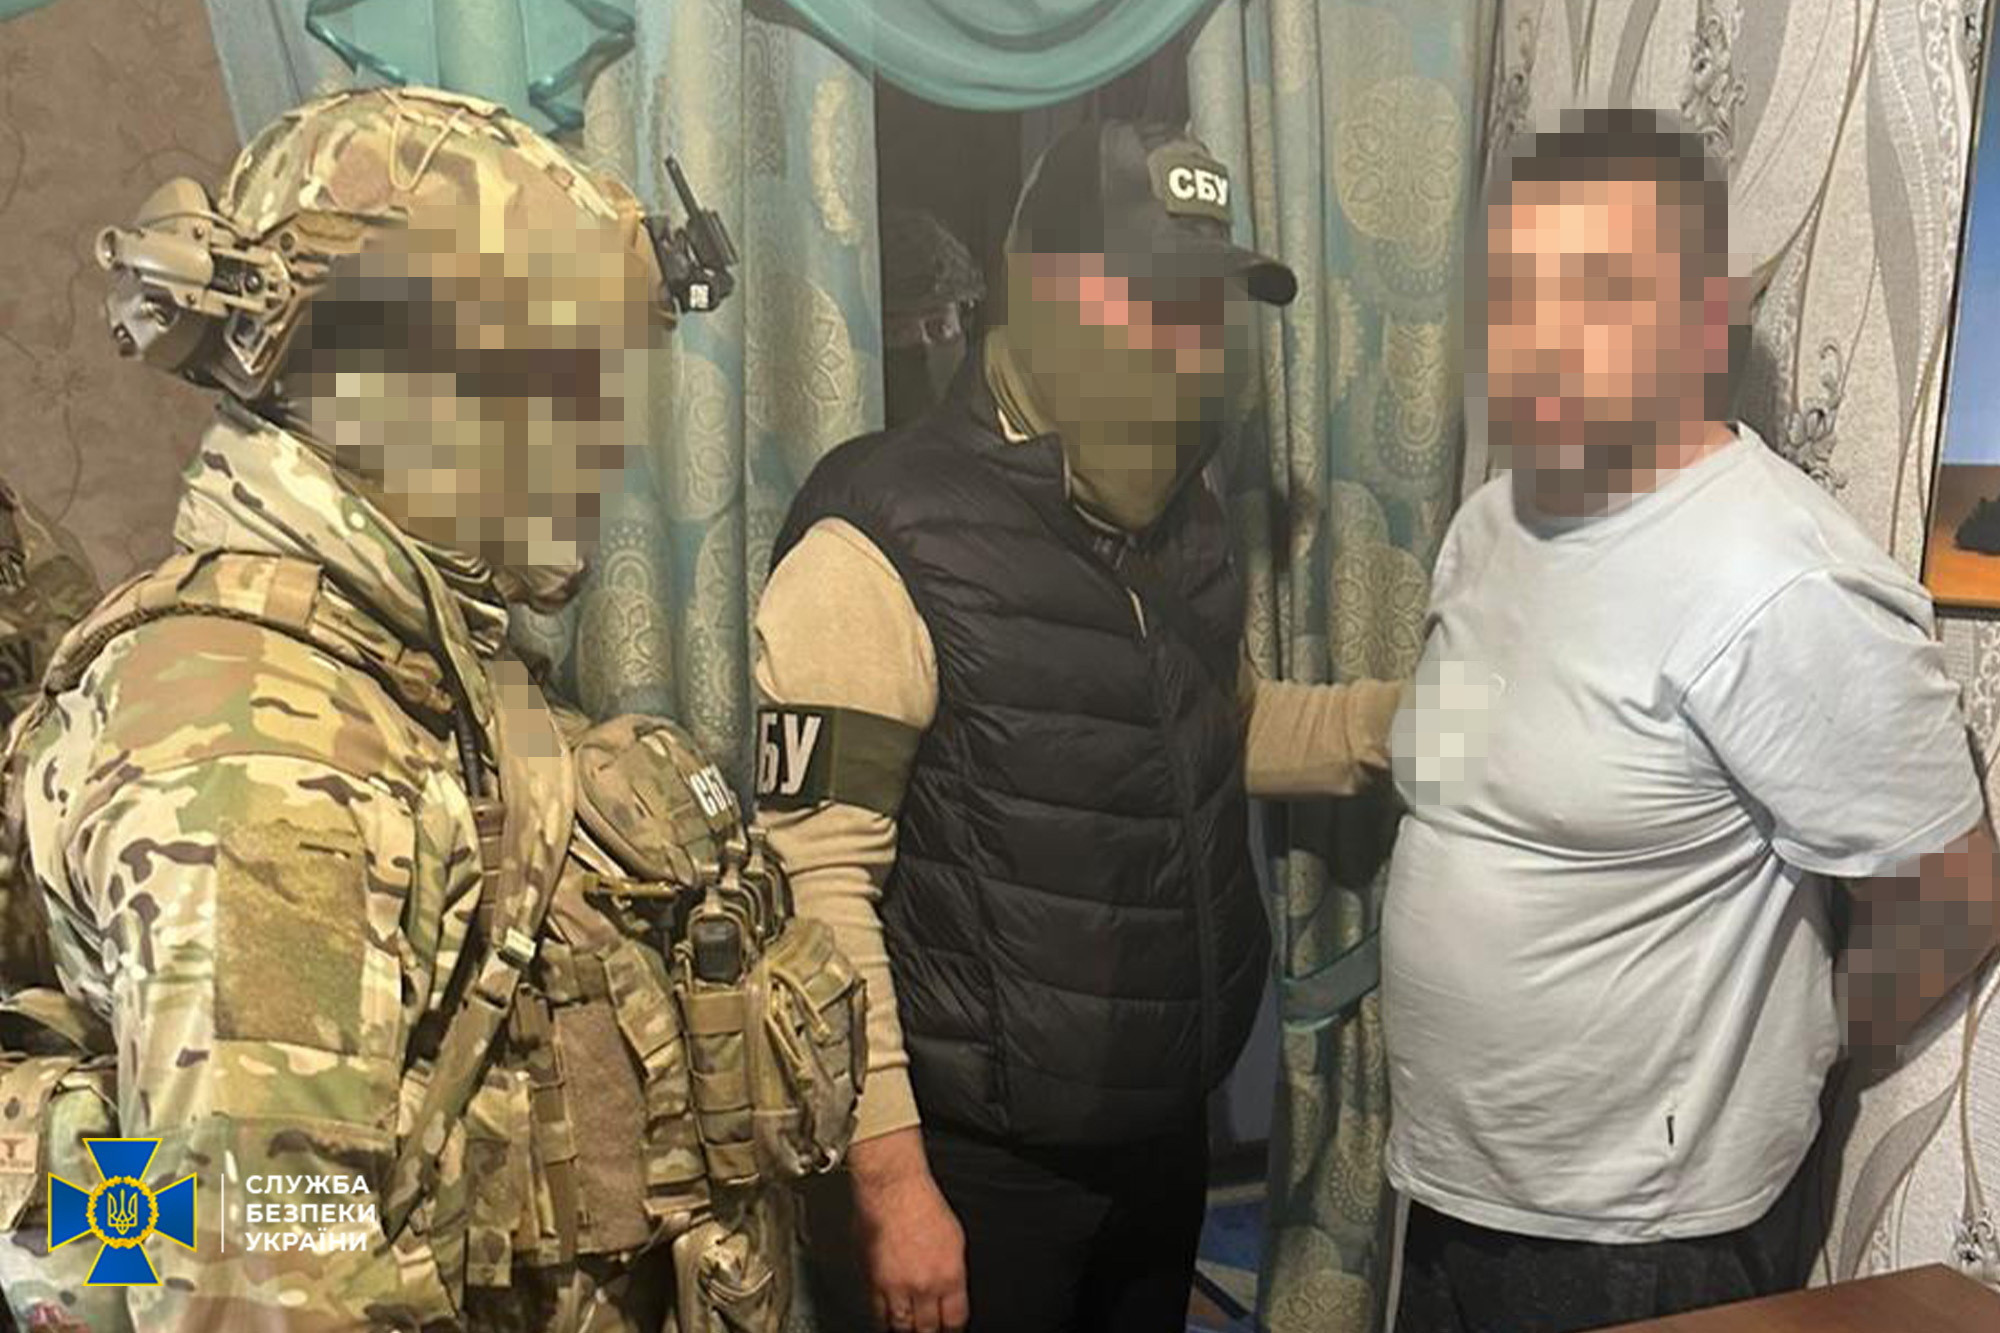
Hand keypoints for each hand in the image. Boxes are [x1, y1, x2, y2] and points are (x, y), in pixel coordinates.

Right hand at [847, 1128, 968, 1332]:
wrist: (893, 1189)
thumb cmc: (923, 1204)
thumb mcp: (955, 1240)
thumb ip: (952, 1273)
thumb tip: (950, 1294)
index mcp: (950, 1275)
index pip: (954, 1320)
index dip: (951, 1329)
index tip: (947, 1329)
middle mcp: (924, 1285)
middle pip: (927, 1329)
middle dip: (929, 1332)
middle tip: (927, 1330)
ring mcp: (896, 1286)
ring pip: (901, 1326)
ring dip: (907, 1329)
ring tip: (909, 1329)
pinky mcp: (872, 1282)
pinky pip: (877, 1314)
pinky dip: (884, 1320)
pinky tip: (888, 1320)